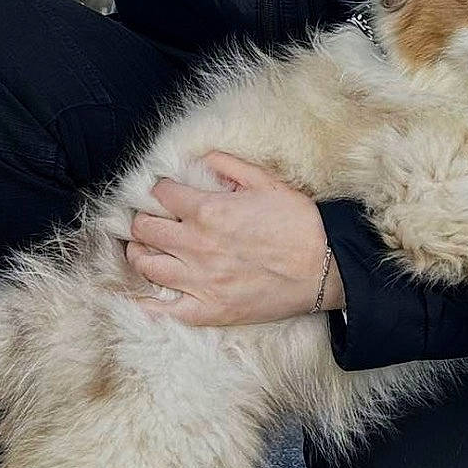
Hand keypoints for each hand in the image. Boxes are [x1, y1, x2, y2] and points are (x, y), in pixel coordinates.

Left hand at [125, 151, 345, 326]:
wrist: (327, 266)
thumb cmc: (299, 222)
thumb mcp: (265, 180)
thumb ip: (228, 165)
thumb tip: (201, 157)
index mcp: (208, 210)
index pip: (161, 194)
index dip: (159, 190)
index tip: (165, 193)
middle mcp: (196, 245)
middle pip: (144, 229)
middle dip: (142, 220)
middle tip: (151, 220)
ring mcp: (200, 280)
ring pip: (146, 265)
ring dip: (140, 253)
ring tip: (145, 249)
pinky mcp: (210, 310)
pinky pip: (165, 310)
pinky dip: (148, 303)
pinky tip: (144, 294)